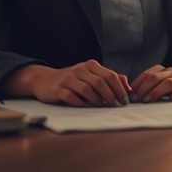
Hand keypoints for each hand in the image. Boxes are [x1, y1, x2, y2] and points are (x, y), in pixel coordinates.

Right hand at [7, 60, 130, 106]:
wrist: (44, 80)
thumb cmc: (72, 80)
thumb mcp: (90, 75)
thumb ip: (108, 79)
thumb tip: (127, 87)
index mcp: (91, 65)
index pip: (110, 75)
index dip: (119, 88)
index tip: (125, 99)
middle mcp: (80, 70)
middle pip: (100, 82)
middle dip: (111, 95)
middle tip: (116, 105)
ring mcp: (68, 79)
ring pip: (87, 89)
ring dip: (97, 99)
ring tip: (102, 106)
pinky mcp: (58, 89)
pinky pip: (71, 96)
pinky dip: (79, 102)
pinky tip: (84, 105)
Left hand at [129, 65, 171, 102]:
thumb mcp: (164, 83)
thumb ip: (151, 86)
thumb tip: (130, 94)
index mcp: (164, 71)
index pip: (148, 74)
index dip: (138, 83)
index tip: (129, 94)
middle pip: (157, 77)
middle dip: (145, 88)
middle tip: (137, 99)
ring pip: (170, 82)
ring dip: (157, 91)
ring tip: (149, 100)